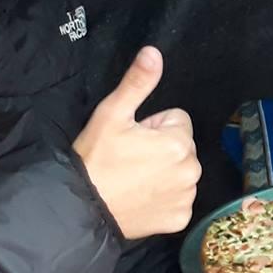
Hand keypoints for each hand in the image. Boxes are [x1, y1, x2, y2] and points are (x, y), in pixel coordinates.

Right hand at [73, 46, 200, 240]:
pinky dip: (163, 199)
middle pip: (181, 146)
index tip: (132, 139)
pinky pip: (178, 200)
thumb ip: (138, 82)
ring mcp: (187, 197)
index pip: (177, 120)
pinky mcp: (180, 219)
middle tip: (130, 159)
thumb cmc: (96, 158)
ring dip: (163, 172)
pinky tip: (141, 199)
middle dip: (160, 148)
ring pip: (181, 172)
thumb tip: (154, 53)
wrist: (80, 208)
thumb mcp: (112, 114)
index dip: (152, 127)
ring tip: (133, 178)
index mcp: (179, 142)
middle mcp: (191, 170)